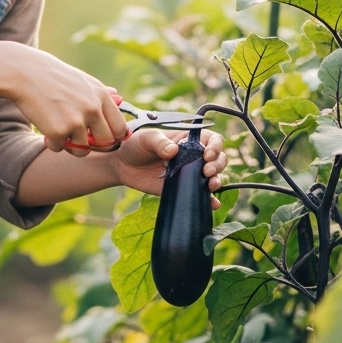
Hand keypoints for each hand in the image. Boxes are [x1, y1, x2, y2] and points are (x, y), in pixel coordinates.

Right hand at [0, 43, 127, 154]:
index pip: (120, 129)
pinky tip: (46, 128)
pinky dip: (52, 143)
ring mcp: (76, 121)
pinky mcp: (58, 131)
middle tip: (79, 139)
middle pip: (105, 143)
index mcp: (102, 96)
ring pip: (82, 150)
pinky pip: (59, 148)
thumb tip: (120, 98)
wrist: (25, 73)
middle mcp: (93, 109)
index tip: (101, 138)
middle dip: (93, 146)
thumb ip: (101, 93)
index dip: (113, 137)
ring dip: (70, 146)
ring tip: (61, 132)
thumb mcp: (82, 80)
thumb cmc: (53, 76)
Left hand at [105, 129, 227, 209]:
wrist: (122, 165)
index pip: (212, 140)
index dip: (215, 146)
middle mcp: (193, 156)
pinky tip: (213, 203)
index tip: (207, 155)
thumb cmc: (136, 145)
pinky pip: (201, 195)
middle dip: (218, 164)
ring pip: (213, 176)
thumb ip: (159, 143)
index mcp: (188, 139)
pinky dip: (210, 200)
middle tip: (207, 170)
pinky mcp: (183, 189)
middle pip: (218, 158)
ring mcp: (190, 174)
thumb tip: (173, 151)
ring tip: (210, 185)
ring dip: (217, 181)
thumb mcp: (146, 139)